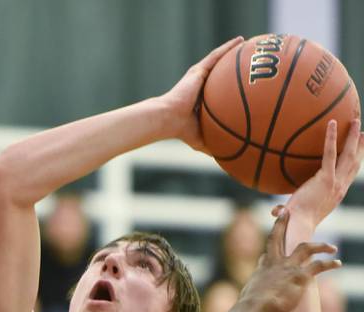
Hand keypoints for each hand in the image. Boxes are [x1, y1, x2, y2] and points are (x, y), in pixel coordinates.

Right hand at [158, 37, 243, 152]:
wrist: (169, 119)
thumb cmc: (182, 132)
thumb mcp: (202, 141)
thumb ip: (215, 145)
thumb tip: (229, 161)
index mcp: (202, 102)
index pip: (220, 94)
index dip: (231, 89)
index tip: (245, 88)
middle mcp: (201, 87)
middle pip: (221, 75)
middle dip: (234, 69)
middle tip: (251, 64)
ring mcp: (199, 77)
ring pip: (220, 62)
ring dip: (233, 53)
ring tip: (247, 45)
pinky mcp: (198, 71)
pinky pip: (216, 56)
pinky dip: (228, 48)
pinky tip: (241, 41)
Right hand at [241, 209, 339, 311]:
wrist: (256, 308)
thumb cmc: (250, 305)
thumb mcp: (250, 290)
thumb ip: (255, 284)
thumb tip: (253, 284)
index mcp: (264, 266)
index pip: (268, 249)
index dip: (272, 239)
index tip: (275, 231)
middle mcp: (276, 262)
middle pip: (279, 236)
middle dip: (282, 223)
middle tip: (286, 212)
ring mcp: (289, 267)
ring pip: (307, 248)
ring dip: (321, 246)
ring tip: (332, 248)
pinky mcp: (301, 277)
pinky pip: (319, 266)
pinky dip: (329, 263)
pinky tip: (337, 263)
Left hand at [271, 119, 363, 223]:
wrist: (297, 226)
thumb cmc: (295, 222)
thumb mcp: (296, 213)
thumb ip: (287, 208)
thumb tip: (274, 211)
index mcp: (337, 193)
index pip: (350, 175)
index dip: (356, 161)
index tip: (359, 149)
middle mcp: (340, 187)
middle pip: (355, 163)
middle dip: (359, 146)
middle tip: (362, 132)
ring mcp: (335, 182)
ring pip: (349, 155)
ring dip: (353, 138)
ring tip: (355, 122)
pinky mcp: (326, 178)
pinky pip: (330, 153)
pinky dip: (331, 138)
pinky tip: (331, 123)